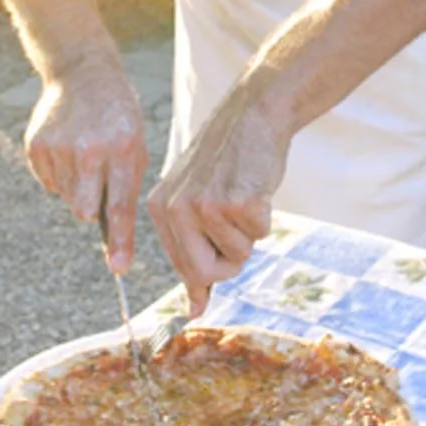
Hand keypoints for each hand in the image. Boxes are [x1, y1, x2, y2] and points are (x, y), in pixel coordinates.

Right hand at [24, 60, 147, 268]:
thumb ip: (125, 188)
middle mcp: (89, 149)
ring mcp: (59, 146)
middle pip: (84, 210)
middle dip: (90, 205)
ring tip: (84, 153)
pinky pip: (49, 182)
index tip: (119, 267)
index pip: (120, 205)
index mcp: (122, 149)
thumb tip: (113, 240)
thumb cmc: (118, 119)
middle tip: (98, 176)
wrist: (84, 74)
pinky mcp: (36, 145)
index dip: (120, 240)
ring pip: (66, 197)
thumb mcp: (134, 146)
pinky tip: (67, 147)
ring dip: (76, 185)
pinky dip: (59, 173)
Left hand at [145, 84, 288, 316]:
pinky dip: (265, 217)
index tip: (202, 301)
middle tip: (239, 234)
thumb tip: (194, 309)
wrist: (252, 115)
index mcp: (160, 208)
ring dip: (250, 233)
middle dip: (230, 263)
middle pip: (205, 273)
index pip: (182, 267)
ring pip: (238, 253)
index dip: (205, 278)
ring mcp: (206, 204)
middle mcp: (176, 208)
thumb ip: (191, 249)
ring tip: (244, 195)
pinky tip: (256, 187)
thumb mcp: (196, 199)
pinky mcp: (238, 200)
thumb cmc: (227, 161)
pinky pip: (260, 233)